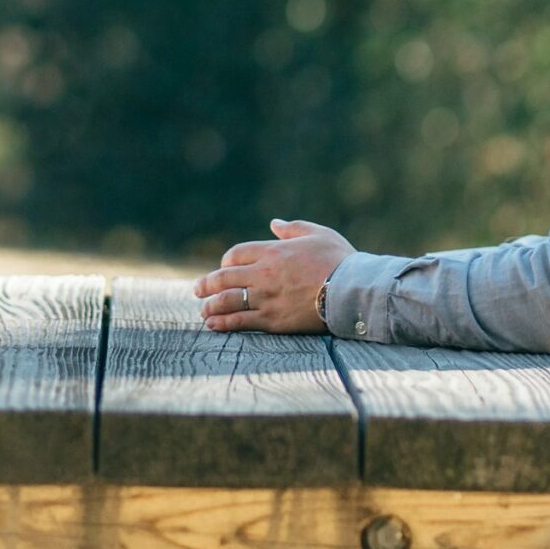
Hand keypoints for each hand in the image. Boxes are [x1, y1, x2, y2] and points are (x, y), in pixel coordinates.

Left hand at [192, 219, 352, 332]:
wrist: (352, 289)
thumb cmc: (339, 259)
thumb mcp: (318, 234)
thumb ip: (293, 228)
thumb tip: (274, 223)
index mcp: (272, 251)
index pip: (236, 254)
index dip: (226, 262)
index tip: (224, 269)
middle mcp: (263, 274)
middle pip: (224, 278)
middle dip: (206, 284)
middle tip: (197, 289)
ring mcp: (266, 298)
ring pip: (227, 301)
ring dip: (210, 306)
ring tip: (203, 311)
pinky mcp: (273, 319)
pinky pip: (240, 321)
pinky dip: (223, 323)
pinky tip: (213, 325)